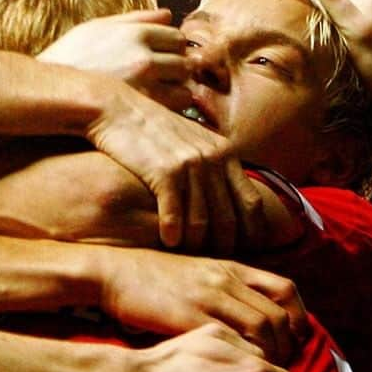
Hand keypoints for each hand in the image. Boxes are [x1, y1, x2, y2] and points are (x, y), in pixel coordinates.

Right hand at [40, 9, 192, 111]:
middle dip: (178, 68)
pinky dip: (173, 106)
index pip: (176, 36)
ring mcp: (145, 85)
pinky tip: (155, 107)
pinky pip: (178, 106)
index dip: (172, 47)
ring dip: (178, 88)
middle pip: (184, 60)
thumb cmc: (69, 58)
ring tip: (159, 93)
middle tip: (162, 77)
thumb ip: (136, 19)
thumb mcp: (97, 28)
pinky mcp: (144, 109)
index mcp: (134, 33)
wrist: (49, 94)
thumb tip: (168, 13)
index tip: (162, 56)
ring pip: (186, 84)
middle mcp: (144, 56)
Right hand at [87, 81, 266, 251]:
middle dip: (225, 246)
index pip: (252, 201)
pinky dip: (173, 233)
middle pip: (230, 217)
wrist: (118, 108)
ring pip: (203, 220)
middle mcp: (213, 158)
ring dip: (196, 245)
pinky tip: (168, 242)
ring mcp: (190, 164)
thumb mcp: (192, 139)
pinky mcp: (165, 170)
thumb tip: (225, 196)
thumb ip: (212, 163)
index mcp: (225, 152)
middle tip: (217, 263)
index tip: (247, 251)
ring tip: (189, 256)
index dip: (253, 232)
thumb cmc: (153, 129)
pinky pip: (175, 214)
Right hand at [98, 248, 308, 364]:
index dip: (299, 318)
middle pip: (278, 315)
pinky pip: (231, 342)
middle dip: (288, 347)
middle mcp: (226, 280)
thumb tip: (254, 318)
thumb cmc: (155, 278)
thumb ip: (228, 289)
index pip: (285, 290)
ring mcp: (209, 297)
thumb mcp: (200, 273)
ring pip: (261, 329)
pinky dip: (242, 362)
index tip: (298, 340)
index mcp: (231, 268)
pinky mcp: (189, 317)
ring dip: (270, 357)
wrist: (117, 273)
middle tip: (283, 368)